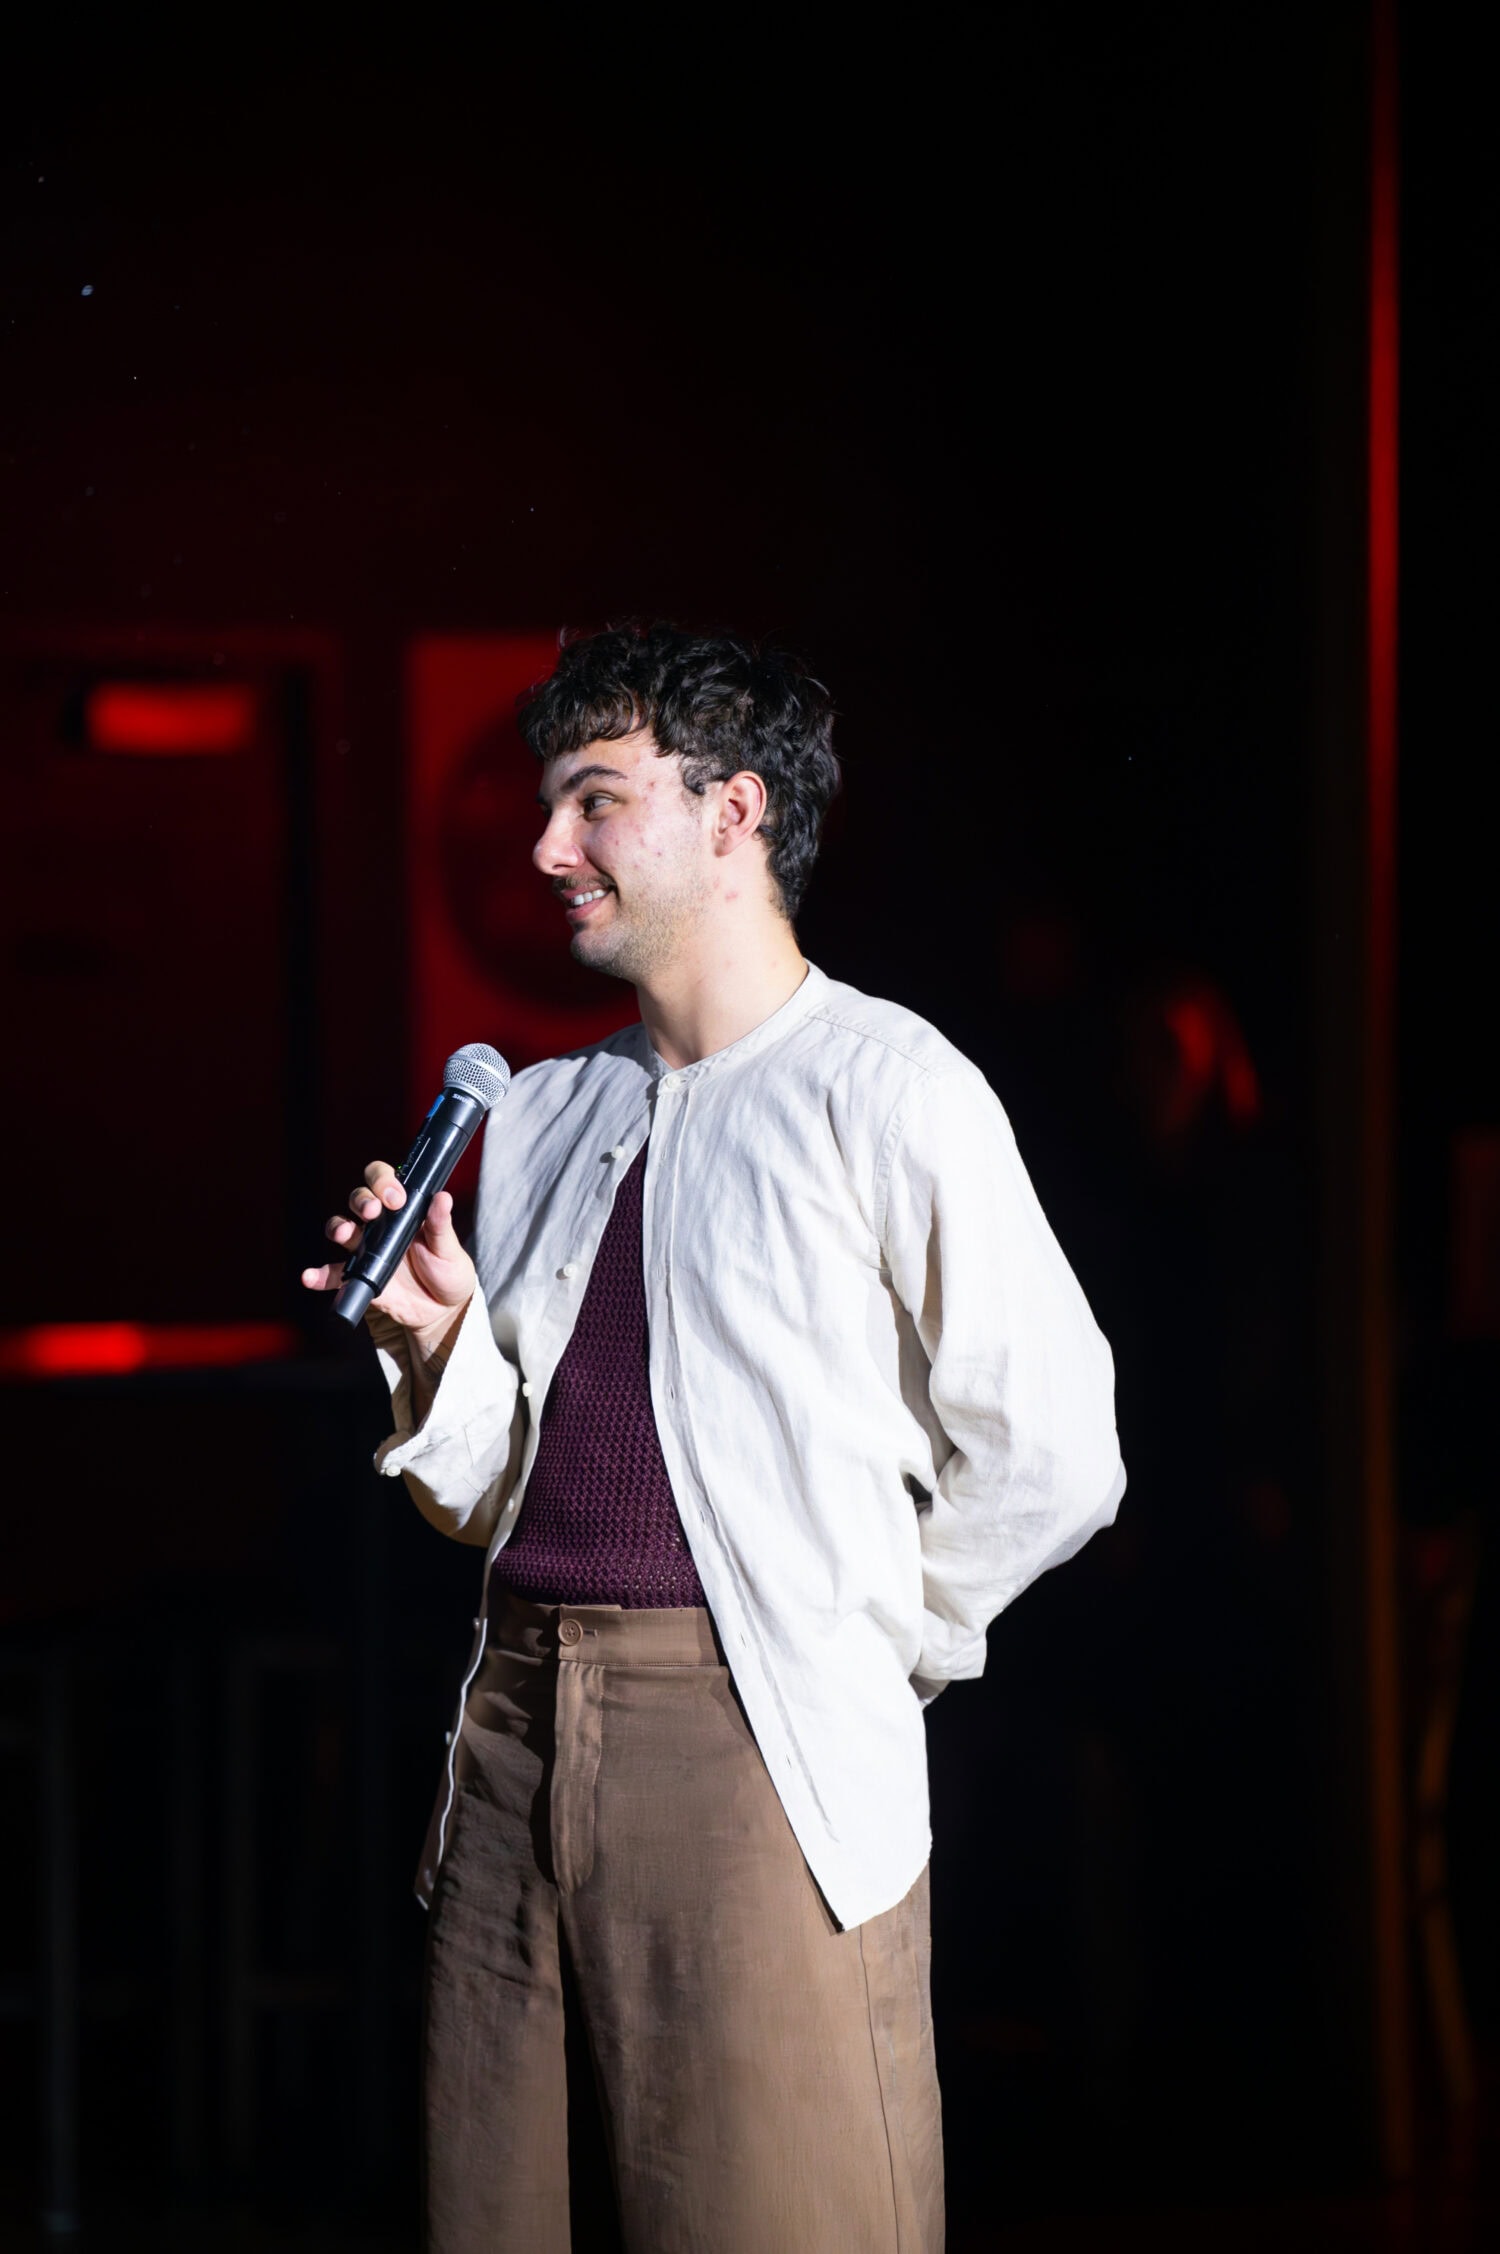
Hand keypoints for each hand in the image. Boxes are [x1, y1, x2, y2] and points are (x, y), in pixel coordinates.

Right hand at [301, 1161, 476, 1354]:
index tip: (396, 1198)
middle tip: (373, 1211)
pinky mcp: (359, 1276)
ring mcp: (367, 1249)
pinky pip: (334, 1273)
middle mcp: (381, 1224)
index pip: (384, 1182)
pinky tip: (311, 1277)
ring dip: (338, 1227)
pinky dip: (320, 1275)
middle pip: (359, 1199)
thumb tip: (443, 1198)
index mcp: (403, 1210)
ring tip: (344, 1234)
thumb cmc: (449, 1271)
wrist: (443, 1310)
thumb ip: (441, 1226)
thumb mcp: (449, 1248)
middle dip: (361, 1200)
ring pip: (342, 1228)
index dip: (384, 1182)